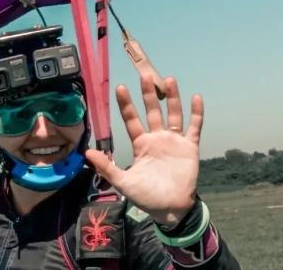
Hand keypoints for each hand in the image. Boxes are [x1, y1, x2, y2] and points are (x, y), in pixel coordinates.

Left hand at [85, 75, 202, 226]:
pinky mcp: (190, 147)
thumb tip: (86, 153)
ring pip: (173, 114)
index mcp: (140, 144)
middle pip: (152, 111)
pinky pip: (194, 127)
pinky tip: (195, 97)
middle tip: (144, 74)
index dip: (126, 104)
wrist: (169, 209)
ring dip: (172, 98)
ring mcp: (174, 141)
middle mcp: (156, 138)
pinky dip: (196, 113)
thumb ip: (106, 167)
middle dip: (148, 94)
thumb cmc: (145, 196)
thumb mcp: (122, 182)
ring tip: (169, 79)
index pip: (131, 119)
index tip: (120, 88)